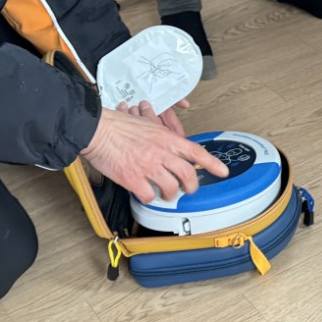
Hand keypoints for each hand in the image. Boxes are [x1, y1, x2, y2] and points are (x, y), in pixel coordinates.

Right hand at [83, 105, 225, 202]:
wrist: (98, 130)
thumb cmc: (118, 125)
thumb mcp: (147, 124)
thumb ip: (161, 136)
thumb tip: (170, 147)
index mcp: (166, 138)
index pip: (195, 151)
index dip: (212, 163)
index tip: (222, 172)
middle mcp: (160, 152)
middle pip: (187, 174)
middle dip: (191, 186)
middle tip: (187, 190)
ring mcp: (148, 166)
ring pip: (170, 188)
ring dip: (169, 194)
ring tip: (164, 193)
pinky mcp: (133, 179)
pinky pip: (148, 195)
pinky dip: (148, 197)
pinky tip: (144, 193)